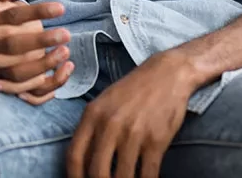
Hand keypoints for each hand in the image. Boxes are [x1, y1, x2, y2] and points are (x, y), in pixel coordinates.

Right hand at [0, 0, 72, 104]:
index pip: (10, 17)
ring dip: (43, 64)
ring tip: (65, 52)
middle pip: (12, 46)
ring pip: (16, 72)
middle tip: (66, 34)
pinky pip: (22, 90)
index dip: (35, 12)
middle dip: (41, 41)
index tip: (60, 8)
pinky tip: (62, 70)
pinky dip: (43, 85)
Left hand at [66, 50, 201, 177]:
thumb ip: (91, 128)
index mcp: (92, 115)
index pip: (75, 155)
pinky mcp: (156, 140)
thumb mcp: (103, 103)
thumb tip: (82, 159)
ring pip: (123, 177)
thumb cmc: (132, 90)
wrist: (167, 74)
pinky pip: (148, 173)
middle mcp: (110, 125)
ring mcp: (134, 134)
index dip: (74, 176)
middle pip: (97, 171)